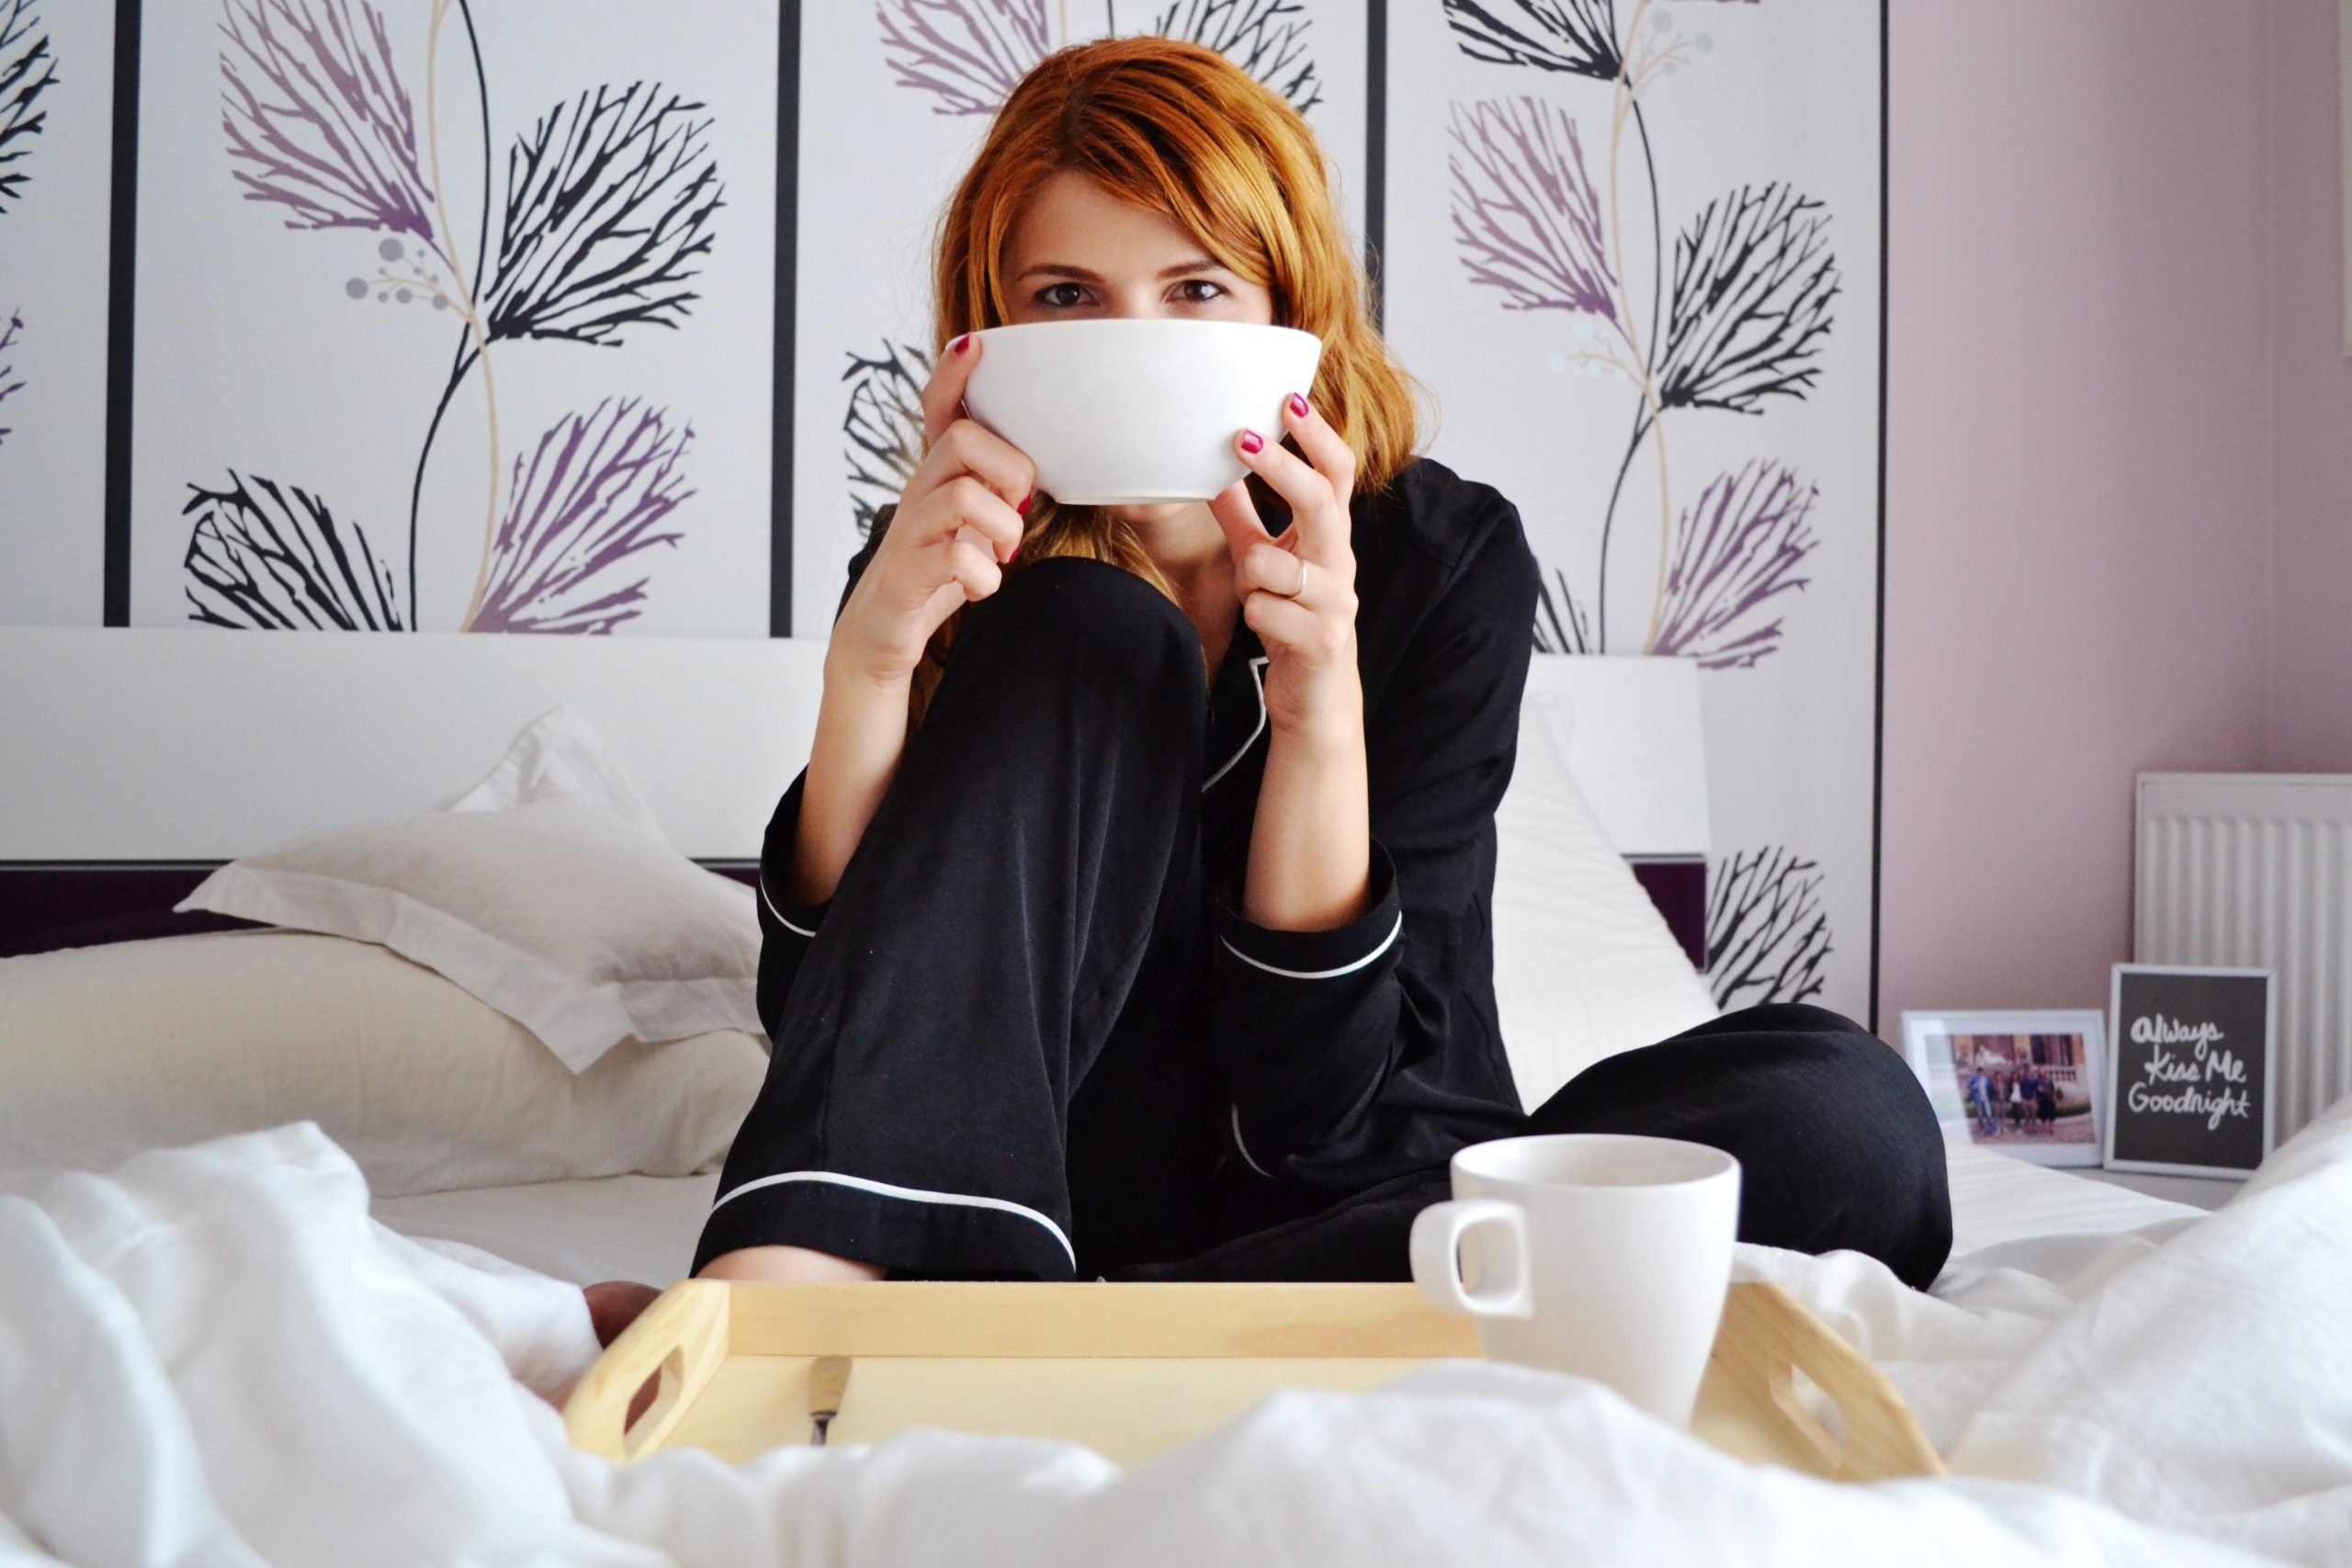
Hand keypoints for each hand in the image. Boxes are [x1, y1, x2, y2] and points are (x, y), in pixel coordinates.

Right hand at [831, 333, 1035, 685]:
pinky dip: (984, 577)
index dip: (953, 375)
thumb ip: (1002, 493)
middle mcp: (918, 493)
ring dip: (1003, 527)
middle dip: (1009, 467)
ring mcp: (908, 532)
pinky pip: (953, 559)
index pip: (938, 409)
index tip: (974, 343)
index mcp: (937, 476)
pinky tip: (984, 586)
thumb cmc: (938, 572)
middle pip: (961, 439)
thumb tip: (1052, 471)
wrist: (884, 632)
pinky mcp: (905, 575)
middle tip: (1019, 506)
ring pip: (961, 496)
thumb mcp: (974, 524)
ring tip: (1003, 554)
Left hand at [1210, 391, 1362, 736]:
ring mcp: (1336, 602)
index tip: (1289, 400)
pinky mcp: (1322, 640)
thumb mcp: (1262, 560)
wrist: (1315, 696)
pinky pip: (1265, 610)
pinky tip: (1265, 629)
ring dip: (1250, 575)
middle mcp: (1340, 563)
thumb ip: (1245, 519)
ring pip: (1274, 564)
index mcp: (1330, 538)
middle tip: (1243, 438)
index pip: (1337, 474)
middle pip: (1322, 502)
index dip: (1317, 437)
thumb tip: (1214, 471)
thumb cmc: (1291, 619)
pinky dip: (1253, 614)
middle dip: (1282, 468)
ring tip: (1255, 593)